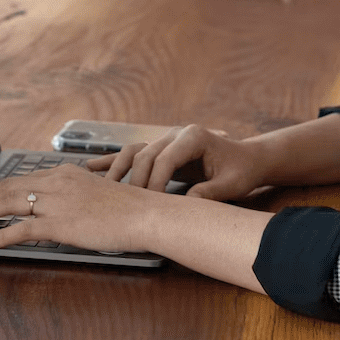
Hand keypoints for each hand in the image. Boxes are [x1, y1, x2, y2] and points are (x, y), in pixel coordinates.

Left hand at [0, 165, 160, 252]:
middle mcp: (56, 183)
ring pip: (7, 204)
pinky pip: (21, 229)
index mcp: (64, 174)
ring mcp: (56, 202)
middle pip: (7, 187)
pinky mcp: (60, 224)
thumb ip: (74, 196)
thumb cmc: (128, 209)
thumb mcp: (96, 193)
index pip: (21, 179)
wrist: (145, 214)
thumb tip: (59, 210)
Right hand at [87, 124, 269, 200]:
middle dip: (135, 181)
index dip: (154, 183)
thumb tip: (186, 205)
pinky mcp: (162, 148)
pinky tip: (91, 167)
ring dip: (117, 170)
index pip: (164, 159)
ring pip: (134, 152)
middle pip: (144, 155)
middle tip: (128, 206)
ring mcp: (166, 139)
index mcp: (193, 137)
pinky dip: (113, 161)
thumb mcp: (232, 184)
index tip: (150, 205)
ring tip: (101, 188)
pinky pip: (133, 154)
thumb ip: (210, 193)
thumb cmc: (242, 171)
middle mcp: (176, 133)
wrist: (248, 159)